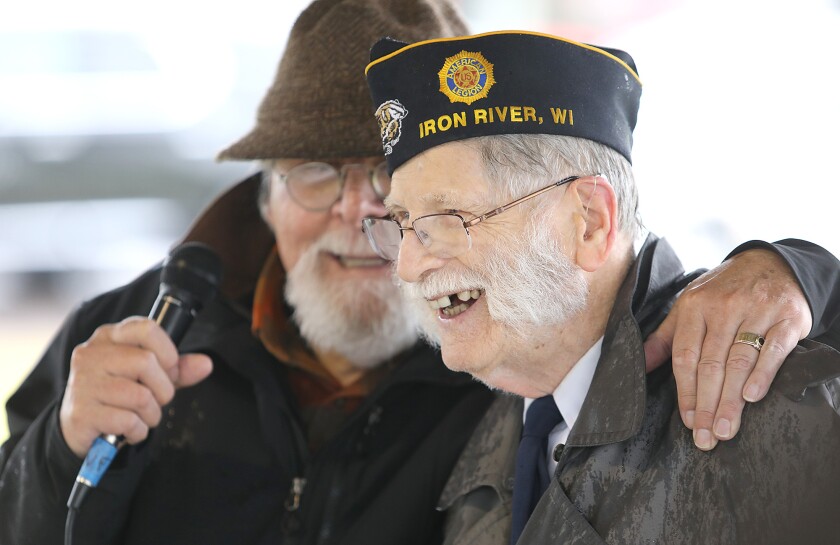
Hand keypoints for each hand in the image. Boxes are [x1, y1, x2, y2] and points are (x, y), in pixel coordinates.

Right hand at [59, 316, 212, 457]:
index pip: (146, 328)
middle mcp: (91, 354)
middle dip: (163, 389)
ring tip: (142, 417)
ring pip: (140, 396)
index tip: (168, 369)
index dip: (167, 352)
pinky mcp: (81, 413)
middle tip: (157, 400)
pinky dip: (137, 431)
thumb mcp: (149, 376)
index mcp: (109, 336)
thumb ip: (178, 369)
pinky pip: (127, 421)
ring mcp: (83, 383)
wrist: (79, 427)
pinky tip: (128, 429)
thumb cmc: (118, 395)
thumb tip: (206, 364)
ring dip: (152, 414)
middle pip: (146, 362)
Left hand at [644, 249, 811, 450]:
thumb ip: (666, 337)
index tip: (687, 421)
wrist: (771, 263)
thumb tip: (641, 364)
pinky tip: (752, 397)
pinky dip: (763, 374)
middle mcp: (723, 308)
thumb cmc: (723, 291)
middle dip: (706, 404)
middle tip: (705, 438)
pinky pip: (773, 349)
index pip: (685, 356)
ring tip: (725, 429)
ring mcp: (756, 311)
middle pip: (711, 364)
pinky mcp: (787, 317)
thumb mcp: (689, 306)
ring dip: (731, 399)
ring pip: (739, 361)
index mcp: (694, 307)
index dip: (685, 392)